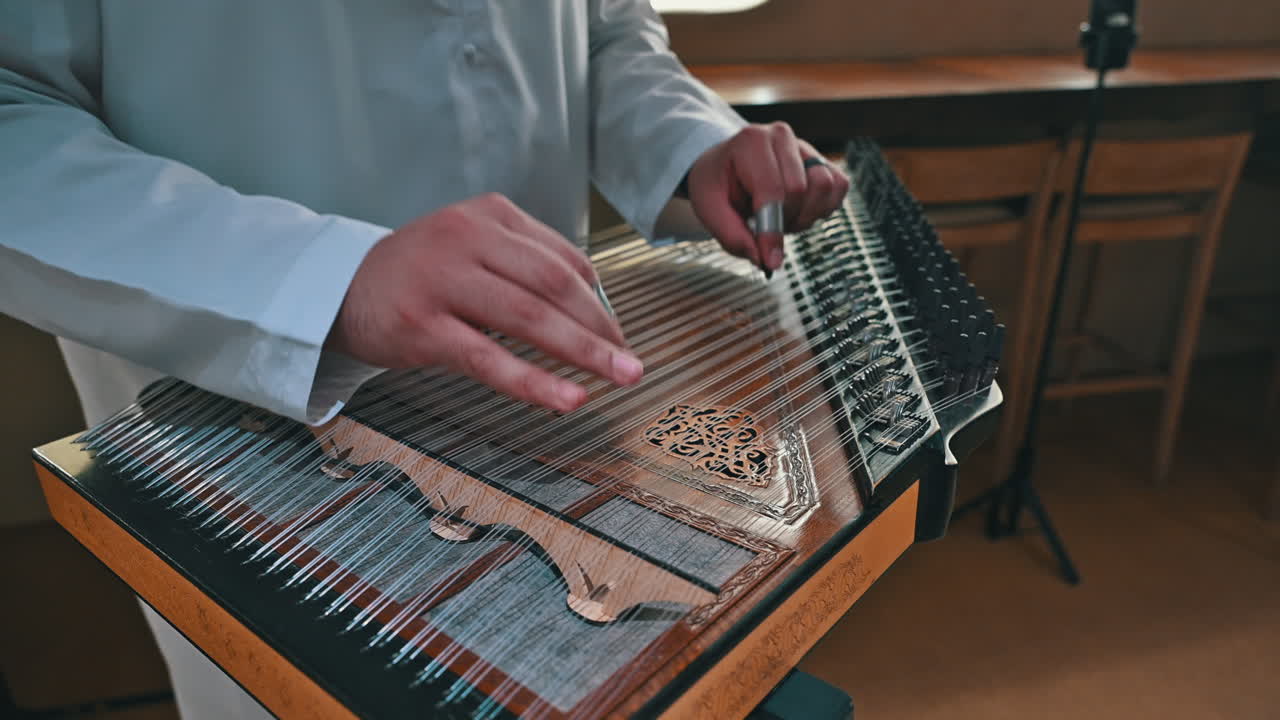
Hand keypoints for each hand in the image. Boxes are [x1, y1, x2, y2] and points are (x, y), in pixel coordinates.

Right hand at [327, 193, 642, 413]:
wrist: (339, 288)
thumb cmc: (420, 275)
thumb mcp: (473, 249)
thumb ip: (527, 267)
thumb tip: (595, 313)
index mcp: (490, 215)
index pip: (564, 260)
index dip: (600, 304)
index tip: (618, 338)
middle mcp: (467, 239)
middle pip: (554, 285)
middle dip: (601, 328)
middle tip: (632, 364)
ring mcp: (442, 281)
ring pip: (528, 319)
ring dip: (581, 353)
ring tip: (617, 378)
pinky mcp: (422, 326)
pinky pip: (489, 359)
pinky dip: (533, 381)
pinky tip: (565, 397)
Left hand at [685, 123, 849, 270]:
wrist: (725, 166)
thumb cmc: (716, 183)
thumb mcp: (708, 209)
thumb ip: (732, 235)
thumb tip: (764, 260)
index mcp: (750, 141)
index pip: (772, 190)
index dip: (773, 230)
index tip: (770, 260)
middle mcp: (781, 136)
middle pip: (801, 189)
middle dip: (785, 220)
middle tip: (765, 227)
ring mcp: (804, 146)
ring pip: (826, 186)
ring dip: (806, 215)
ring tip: (782, 217)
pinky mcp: (821, 159)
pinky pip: (839, 186)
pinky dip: (823, 208)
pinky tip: (799, 211)